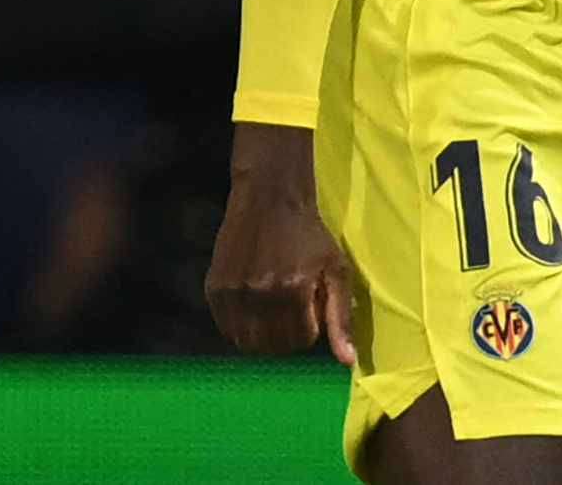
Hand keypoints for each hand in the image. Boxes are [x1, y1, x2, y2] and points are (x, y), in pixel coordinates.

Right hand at [204, 123, 355, 364]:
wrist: (269, 200)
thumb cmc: (309, 236)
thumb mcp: (336, 271)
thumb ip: (341, 318)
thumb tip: (347, 361)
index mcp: (293, 291)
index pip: (300, 340)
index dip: (309, 327)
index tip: (309, 309)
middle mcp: (260, 295)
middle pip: (272, 346)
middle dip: (286, 336)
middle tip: (290, 312)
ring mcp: (233, 292)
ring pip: (246, 342)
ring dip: (261, 335)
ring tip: (270, 311)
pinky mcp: (214, 288)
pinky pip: (225, 327)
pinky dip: (238, 325)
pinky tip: (250, 305)